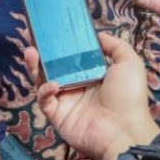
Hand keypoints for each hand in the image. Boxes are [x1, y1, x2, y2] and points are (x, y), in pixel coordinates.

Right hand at [25, 34, 159, 159]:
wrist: (123, 130)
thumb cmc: (128, 95)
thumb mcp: (129, 63)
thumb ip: (115, 46)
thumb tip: (98, 35)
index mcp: (92, 74)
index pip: (72, 56)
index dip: (61, 43)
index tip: (50, 29)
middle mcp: (77, 86)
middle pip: (53, 66)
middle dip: (41, 51)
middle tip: (31, 35)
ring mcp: (66, 101)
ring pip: (43, 80)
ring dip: (35, 66)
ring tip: (30, 52)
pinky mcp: (57, 115)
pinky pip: (45, 100)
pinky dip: (45, 90)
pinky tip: (53, 84)